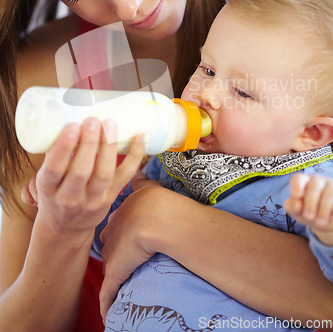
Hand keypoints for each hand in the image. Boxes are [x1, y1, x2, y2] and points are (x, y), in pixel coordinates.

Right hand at [22, 118, 144, 236]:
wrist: (66, 228)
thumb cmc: (54, 193)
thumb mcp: (45, 178)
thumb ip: (55, 154)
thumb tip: (66, 115)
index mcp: (48, 189)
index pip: (54, 169)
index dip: (64, 148)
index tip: (72, 126)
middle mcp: (69, 197)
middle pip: (81, 171)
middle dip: (89, 143)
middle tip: (93, 120)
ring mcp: (92, 199)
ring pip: (103, 173)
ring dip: (108, 147)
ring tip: (110, 123)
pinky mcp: (111, 197)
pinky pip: (125, 175)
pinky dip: (134, 155)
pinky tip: (138, 136)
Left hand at [99, 171, 163, 319]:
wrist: (156, 217)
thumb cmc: (156, 201)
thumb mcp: (147, 187)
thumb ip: (141, 180)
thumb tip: (137, 169)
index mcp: (119, 216)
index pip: (112, 225)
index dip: (115, 230)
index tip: (117, 234)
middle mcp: (112, 234)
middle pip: (107, 245)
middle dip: (110, 251)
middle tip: (115, 258)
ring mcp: (113, 254)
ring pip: (108, 268)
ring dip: (110, 277)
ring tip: (112, 284)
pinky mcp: (116, 272)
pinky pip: (109, 292)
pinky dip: (107, 303)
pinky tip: (106, 314)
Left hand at [284, 173, 332, 245]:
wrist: (324, 221)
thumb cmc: (306, 212)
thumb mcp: (296, 211)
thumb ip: (291, 206)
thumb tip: (296, 205)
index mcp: (302, 182)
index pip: (298, 178)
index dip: (297, 185)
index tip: (296, 195)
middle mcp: (317, 181)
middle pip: (314, 186)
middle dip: (310, 202)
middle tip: (308, 217)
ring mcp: (331, 186)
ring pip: (329, 193)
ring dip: (323, 209)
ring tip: (320, 222)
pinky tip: (331, 218)